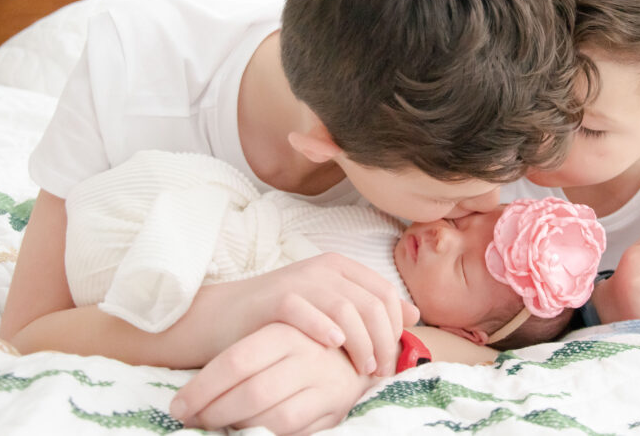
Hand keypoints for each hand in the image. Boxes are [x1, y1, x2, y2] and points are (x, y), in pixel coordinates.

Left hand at [171, 323, 379, 434]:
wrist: (354, 352)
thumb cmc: (298, 346)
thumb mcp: (273, 336)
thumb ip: (241, 357)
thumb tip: (188, 394)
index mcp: (286, 331)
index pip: (235, 361)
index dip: (201, 388)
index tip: (178, 406)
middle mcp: (308, 355)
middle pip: (251, 392)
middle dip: (214, 413)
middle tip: (194, 420)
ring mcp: (325, 384)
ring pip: (273, 417)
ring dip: (238, 427)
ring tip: (220, 425)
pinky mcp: (335, 409)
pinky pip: (294, 433)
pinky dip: (266, 435)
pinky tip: (251, 431)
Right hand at [202, 252, 418, 376]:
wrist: (225, 316)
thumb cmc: (283, 319)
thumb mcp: (332, 308)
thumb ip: (370, 308)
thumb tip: (414, 314)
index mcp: (341, 268)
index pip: (385, 293)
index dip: (395, 327)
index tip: (391, 357)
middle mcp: (324, 269)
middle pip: (371, 303)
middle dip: (383, 341)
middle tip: (379, 371)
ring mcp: (300, 280)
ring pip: (346, 309)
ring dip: (361, 343)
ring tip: (361, 369)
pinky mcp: (275, 297)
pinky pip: (306, 310)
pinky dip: (323, 328)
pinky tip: (333, 346)